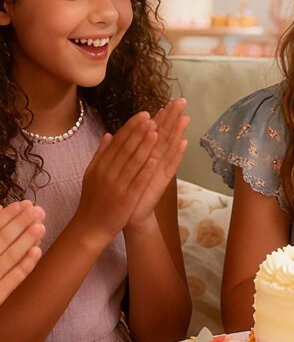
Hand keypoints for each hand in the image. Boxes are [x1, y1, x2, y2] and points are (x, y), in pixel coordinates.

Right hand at [0, 200, 44, 304]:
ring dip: (24, 241)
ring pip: (5, 260)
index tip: (24, 204)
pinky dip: (22, 268)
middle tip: (38, 210)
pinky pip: (7, 285)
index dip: (5, 217)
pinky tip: (37, 252)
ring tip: (41, 226)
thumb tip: (0, 209)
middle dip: (18, 224)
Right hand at [75, 112, 158, 243]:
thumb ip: (101, 154)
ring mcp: (117, 185)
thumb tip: (109, 134)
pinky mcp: (125, 199)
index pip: (118, 141)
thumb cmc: (94, 199)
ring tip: (156, 131)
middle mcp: (108, 172)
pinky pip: (136, 182)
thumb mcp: (92, 174)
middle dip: (140, 131)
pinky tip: (154, 160)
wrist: (90, 227)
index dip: (131, 127)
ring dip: (144, 146)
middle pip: (126, 148)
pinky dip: (144, 171)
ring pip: (132, 162)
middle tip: (152, 116)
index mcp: (101, 165)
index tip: (144, 114)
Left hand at [128, 99, 188, 226]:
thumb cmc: (126, 189)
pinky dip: (177, 154)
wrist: (128, 214)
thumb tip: (125, 132)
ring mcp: (160, 170)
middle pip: (165, 134)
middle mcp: (155, 160)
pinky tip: (184, 142)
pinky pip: (171, 165)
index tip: (166, 102)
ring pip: (170, 146)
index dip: (160, 117)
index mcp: (145, 154)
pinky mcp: (162, 182)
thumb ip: (125, 149)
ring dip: (178, 132)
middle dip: (172, 118)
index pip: (153, 131)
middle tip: (181, 101)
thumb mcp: (122, 166)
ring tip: (185, 116)